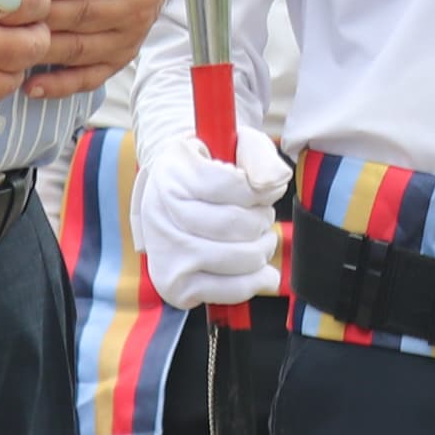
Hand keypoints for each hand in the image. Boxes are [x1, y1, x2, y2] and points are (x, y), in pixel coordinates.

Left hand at [22, 0, 169, 99]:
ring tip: (9, 52)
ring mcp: (132, 33)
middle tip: (6, 19)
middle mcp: (141, 1)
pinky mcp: (121, 56)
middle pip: (88, 13)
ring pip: (85, 46)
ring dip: (48, 51)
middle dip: (47, 16)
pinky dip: (62, 84)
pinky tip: (30, 86)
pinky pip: (92, 75)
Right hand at [132, 124, 284, 310]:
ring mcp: (166, 253)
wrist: (173, 199)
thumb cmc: (212, 170)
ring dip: (263, 247)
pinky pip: (234, 289)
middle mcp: (161, 215)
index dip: (261, 190)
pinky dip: (256, 279)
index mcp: (173, 174)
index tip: (257, 188)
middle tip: (258, 214)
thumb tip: (274, 182)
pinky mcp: (175, 285)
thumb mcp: (236, 145)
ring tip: (254, 236)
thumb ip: (260, 156)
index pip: (238, 187)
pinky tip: (253, 265)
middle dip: (263, 220)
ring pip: (243, 258)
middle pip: (241, 226)